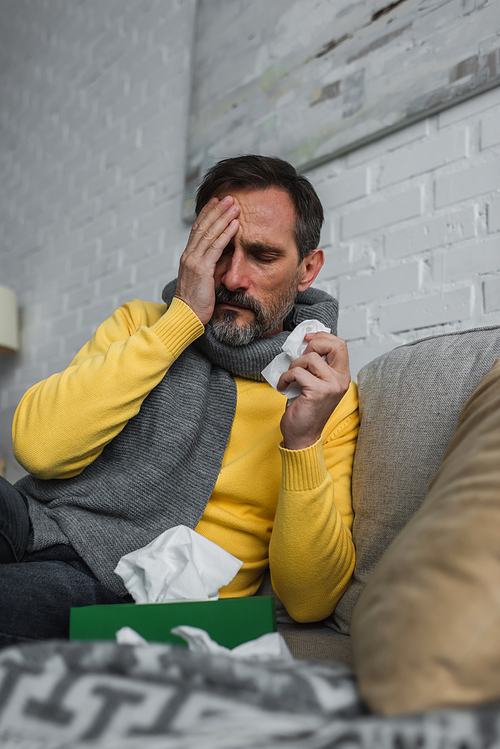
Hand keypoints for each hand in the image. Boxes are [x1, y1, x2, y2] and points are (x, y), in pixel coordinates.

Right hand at [174, 196, 239, 323]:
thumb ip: (215, 266)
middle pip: (202, 226)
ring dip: (223, 217)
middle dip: (216, 210)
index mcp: (188, 257)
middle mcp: (189, 256)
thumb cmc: (197, 302)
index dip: (206, 214)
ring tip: (234, 205)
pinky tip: (235, 224)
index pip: (197, 230)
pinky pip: (215, 247)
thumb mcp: (207, 280)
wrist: (186, 316)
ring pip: (209, 233)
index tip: (215, 202)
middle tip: (227, 197)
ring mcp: (194, 261)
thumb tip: (229, 255)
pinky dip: (226, 234)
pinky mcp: (202, 269)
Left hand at [277, 333, 350, 450]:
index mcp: (342, 375)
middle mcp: (340, 380)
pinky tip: (283, 386)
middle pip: (333, 345)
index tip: (307, 338)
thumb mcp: (315, 382)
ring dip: (294, 365)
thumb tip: (303, 343)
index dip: (322, 336)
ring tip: (290, 378)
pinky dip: (285, 377)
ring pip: (310, 358)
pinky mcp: (317, 391)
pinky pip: (297, 372)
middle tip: (300, 358)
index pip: (340, 345)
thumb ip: (315, 365)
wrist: (302, 436)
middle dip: (312, 344)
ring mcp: (331, 386)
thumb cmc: (306, 409)